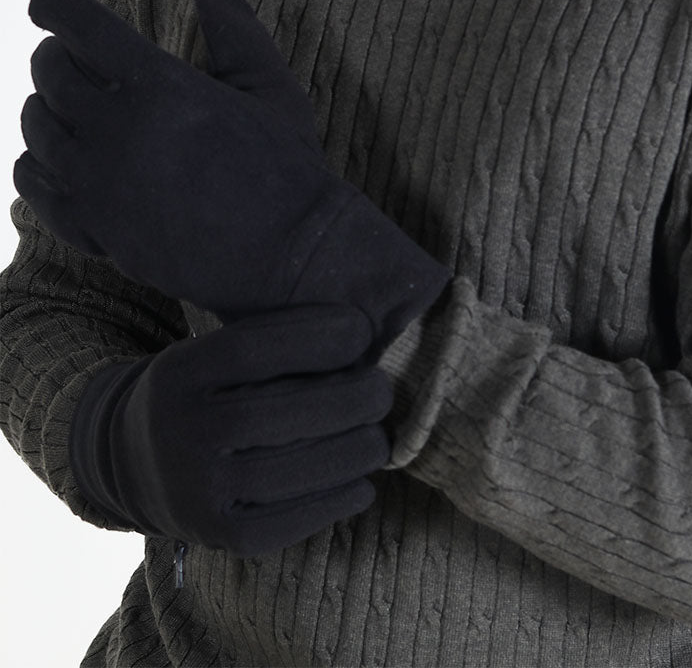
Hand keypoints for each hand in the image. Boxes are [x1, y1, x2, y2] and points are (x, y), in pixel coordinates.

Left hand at [15, 0, 449, 342]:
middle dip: (51, 54)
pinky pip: (35, 185)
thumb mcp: (274, 90)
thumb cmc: (289, 169)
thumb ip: (237, 33)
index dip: (54, 5)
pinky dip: (34, 163)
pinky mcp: (94, 228)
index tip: (44, 2)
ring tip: (58, 103)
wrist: (289, 257)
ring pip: (36, 127)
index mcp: (162, 86)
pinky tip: (49, 158)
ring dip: (41, 106)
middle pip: (49, 73)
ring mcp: (99, 183)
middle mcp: (118, 130)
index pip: (80, 26)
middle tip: (61, 53)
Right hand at [69, 306, 392, 555]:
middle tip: (383, 390)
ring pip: (289, 471)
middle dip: (348, 399)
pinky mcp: (216, 534)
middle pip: (278, 413)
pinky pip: (286, 522)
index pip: (249, 348)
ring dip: (352, 453)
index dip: (314, 337)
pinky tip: (361, 484)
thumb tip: (359, 333)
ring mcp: (194, 489)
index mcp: (179, 373)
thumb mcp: (210, 352)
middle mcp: (179, 431)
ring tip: (379, 438)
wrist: (134, 463)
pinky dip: (334, 502)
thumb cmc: (203, 393)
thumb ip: (270, 342)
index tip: (362, 331)